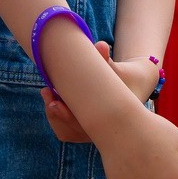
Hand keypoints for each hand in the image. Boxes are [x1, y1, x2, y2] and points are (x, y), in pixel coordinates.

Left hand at [43, 41, 159, 142]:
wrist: (131, 87)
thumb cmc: (123, 76)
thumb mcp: (117, 69)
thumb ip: (107, 60)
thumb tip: (100, 45)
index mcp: (112, 120)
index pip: (86, 126)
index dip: (68, 118)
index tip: (54, 103)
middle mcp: (103, 131)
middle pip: (74, 131)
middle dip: (57, 114)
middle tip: (46, 92)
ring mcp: (94, 133)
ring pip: (68, 132)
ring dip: (54, 115)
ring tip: (46, 93)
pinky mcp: (85, 130)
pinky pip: (67, 132)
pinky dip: (57, 118)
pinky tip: (51, 101)